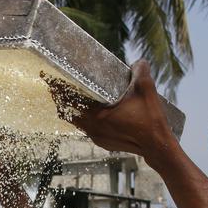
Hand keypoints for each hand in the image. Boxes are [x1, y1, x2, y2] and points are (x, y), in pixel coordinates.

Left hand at [44, 60, 175, 159]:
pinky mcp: (103, 142)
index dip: (58, 89)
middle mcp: (93, 129)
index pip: (70, 101)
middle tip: (56, 83)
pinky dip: (83, 117)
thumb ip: (140, 70)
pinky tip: (88, 109)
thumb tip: (137, 61)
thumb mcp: (146, 89)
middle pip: (68, 112)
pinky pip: (86, 127)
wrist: (157, 146)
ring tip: (70, 94)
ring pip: (76, 121)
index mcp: (98, 116)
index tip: (49, 79)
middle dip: (61, 97)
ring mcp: (97, 137)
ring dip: (72, 108)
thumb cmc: (151, 121)